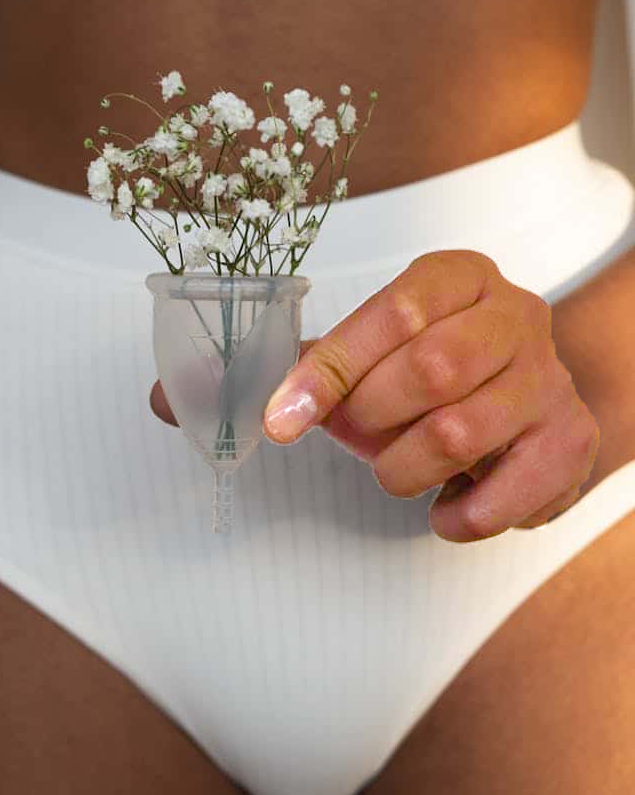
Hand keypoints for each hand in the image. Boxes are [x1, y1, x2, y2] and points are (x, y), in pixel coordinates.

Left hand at [259, 250, 599, 541]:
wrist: (531, 403)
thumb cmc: (442, 375)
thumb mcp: (380, 352)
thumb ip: (316, 366)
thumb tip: (225, 399)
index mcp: (461, 277)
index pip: (394, 312)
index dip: (331, 369)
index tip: (282, 417)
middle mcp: (516, 316)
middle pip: (432, 369)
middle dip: (372, 416)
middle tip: (358, 433)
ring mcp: (550, 379)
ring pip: (458, 435)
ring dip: (403, 470)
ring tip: (397, 472)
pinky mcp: (570, 442)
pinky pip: (500, 497)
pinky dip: (456, 517)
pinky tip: (444, 508)